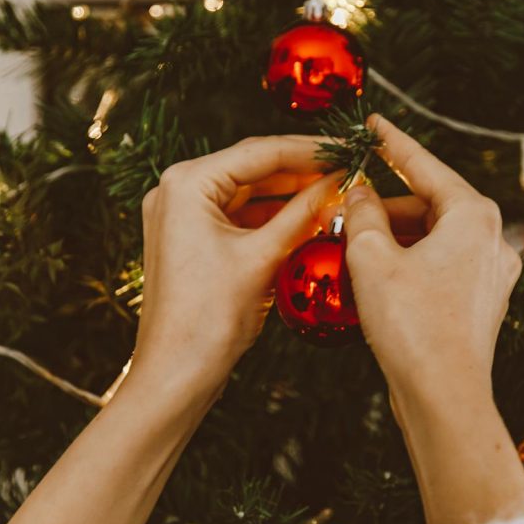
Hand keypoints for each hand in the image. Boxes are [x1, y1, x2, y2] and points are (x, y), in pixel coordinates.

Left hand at [131, 136, 339, 397]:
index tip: (346, 150)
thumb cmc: (207, 319)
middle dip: (301, 171)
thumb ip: (303, 213)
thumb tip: (338, 184)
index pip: (259, 152)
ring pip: (249, 193)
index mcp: (186, 184)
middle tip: (346, 170)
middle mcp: (177, 192)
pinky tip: (308, 219)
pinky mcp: (191, 240)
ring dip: (290, 195)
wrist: (176, 373)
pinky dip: (273, 217)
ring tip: (334, 194)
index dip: (310, 150)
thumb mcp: (264, 257)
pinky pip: (239, 217)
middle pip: (253, 168)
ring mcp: (181, 216)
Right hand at [342, 115, 521, 406]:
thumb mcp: (371, 259)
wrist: (444, 398)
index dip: (393, 143)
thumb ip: (362, 213)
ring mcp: (491, 273)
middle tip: (345, 204)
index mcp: (474, 216)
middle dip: (386, 204)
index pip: (426, 165)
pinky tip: (376, 275)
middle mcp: (492, 239)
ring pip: (434, 237)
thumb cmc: (411, 325)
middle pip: (430, 204)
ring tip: (352, 244)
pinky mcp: (482, 303)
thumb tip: (359, 193)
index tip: (373, 123)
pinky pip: (440, 266)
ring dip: (394, 237)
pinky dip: (409, 262)